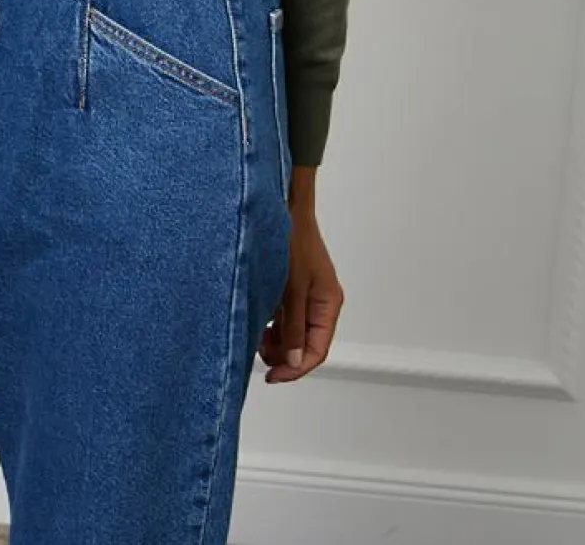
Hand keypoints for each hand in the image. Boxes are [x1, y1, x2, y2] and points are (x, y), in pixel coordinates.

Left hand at [259, 202, 343, 382]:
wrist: (284, 207)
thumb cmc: (293, 241)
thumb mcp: (292, 289)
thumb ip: (294, 327)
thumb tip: (295, 360)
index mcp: (328, 304)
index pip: (317, 351)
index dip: (295, 368)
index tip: (272, 376)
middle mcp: (319, 303)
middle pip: (305, 344)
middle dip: (283, 353)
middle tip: (258, 351)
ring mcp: (304, 295)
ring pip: (292, 332)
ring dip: (274, 339)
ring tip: (256, 334)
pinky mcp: (290, 288)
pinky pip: (283, 317)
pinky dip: (270, 323)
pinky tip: (257, 318)